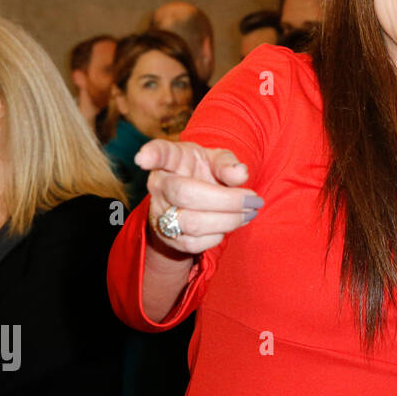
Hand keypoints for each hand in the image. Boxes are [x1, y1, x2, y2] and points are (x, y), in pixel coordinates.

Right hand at [136, 139, 262, 255]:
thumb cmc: (205, 173)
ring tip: (250, 212)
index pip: (160, 153)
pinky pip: (195, 243)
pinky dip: (219, 235)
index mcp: (172, 160)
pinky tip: (233, 223)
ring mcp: (161, 213)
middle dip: (227, 200)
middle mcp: (160, 185)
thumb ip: (228, 164)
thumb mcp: (217, 160)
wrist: (192, 201)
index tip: (143, 158)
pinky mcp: (168, 237)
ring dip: (228, 220)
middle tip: (253, 199)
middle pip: (187, 194)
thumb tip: (240, 173)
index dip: (151, 154)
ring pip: (192, 222)